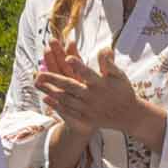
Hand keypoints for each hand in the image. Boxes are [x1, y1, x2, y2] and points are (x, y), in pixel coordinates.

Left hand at [37, 43, 164, 147]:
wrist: (128, 116)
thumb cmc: (122, 91)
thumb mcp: (119, 75)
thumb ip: (109, 63)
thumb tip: (104, 48)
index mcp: (101, 84)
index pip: (88, 73)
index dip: (78, 65)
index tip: (68, 57)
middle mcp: (93, 96)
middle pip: (70, 86)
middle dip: (54, 79)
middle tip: (39, 73)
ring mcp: (88, 109)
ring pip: (66, 99)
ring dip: (50, 91)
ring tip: (38, 83)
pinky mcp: (86, 118)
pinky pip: (69, 112)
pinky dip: (56, 106)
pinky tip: (45, 99)